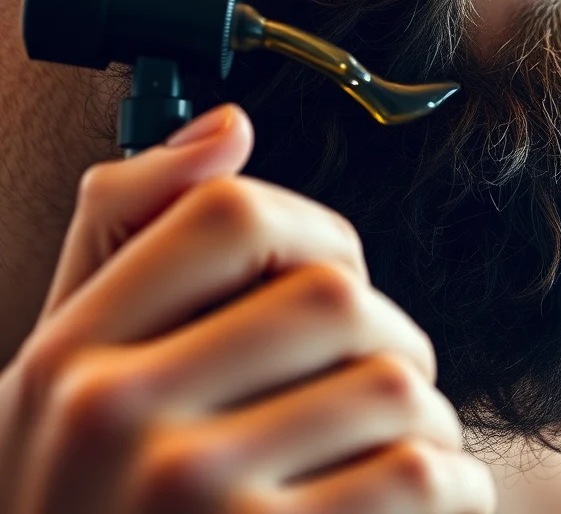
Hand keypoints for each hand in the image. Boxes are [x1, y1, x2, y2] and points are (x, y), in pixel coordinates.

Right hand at [0, 104, 495, 513]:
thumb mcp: (71, 390)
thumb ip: (129, 244)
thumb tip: (229, 123)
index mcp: (67, 361)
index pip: (232, 214)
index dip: (319, 234)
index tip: (337, 282)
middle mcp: (114, 420)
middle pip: (338, 296)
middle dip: (390, 342)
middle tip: (387, 392)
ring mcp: (192, 497)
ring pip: (399, 385)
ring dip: (430, 424)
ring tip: (402, 460)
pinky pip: (425, 475)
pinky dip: (454, 491)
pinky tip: (425, 513)